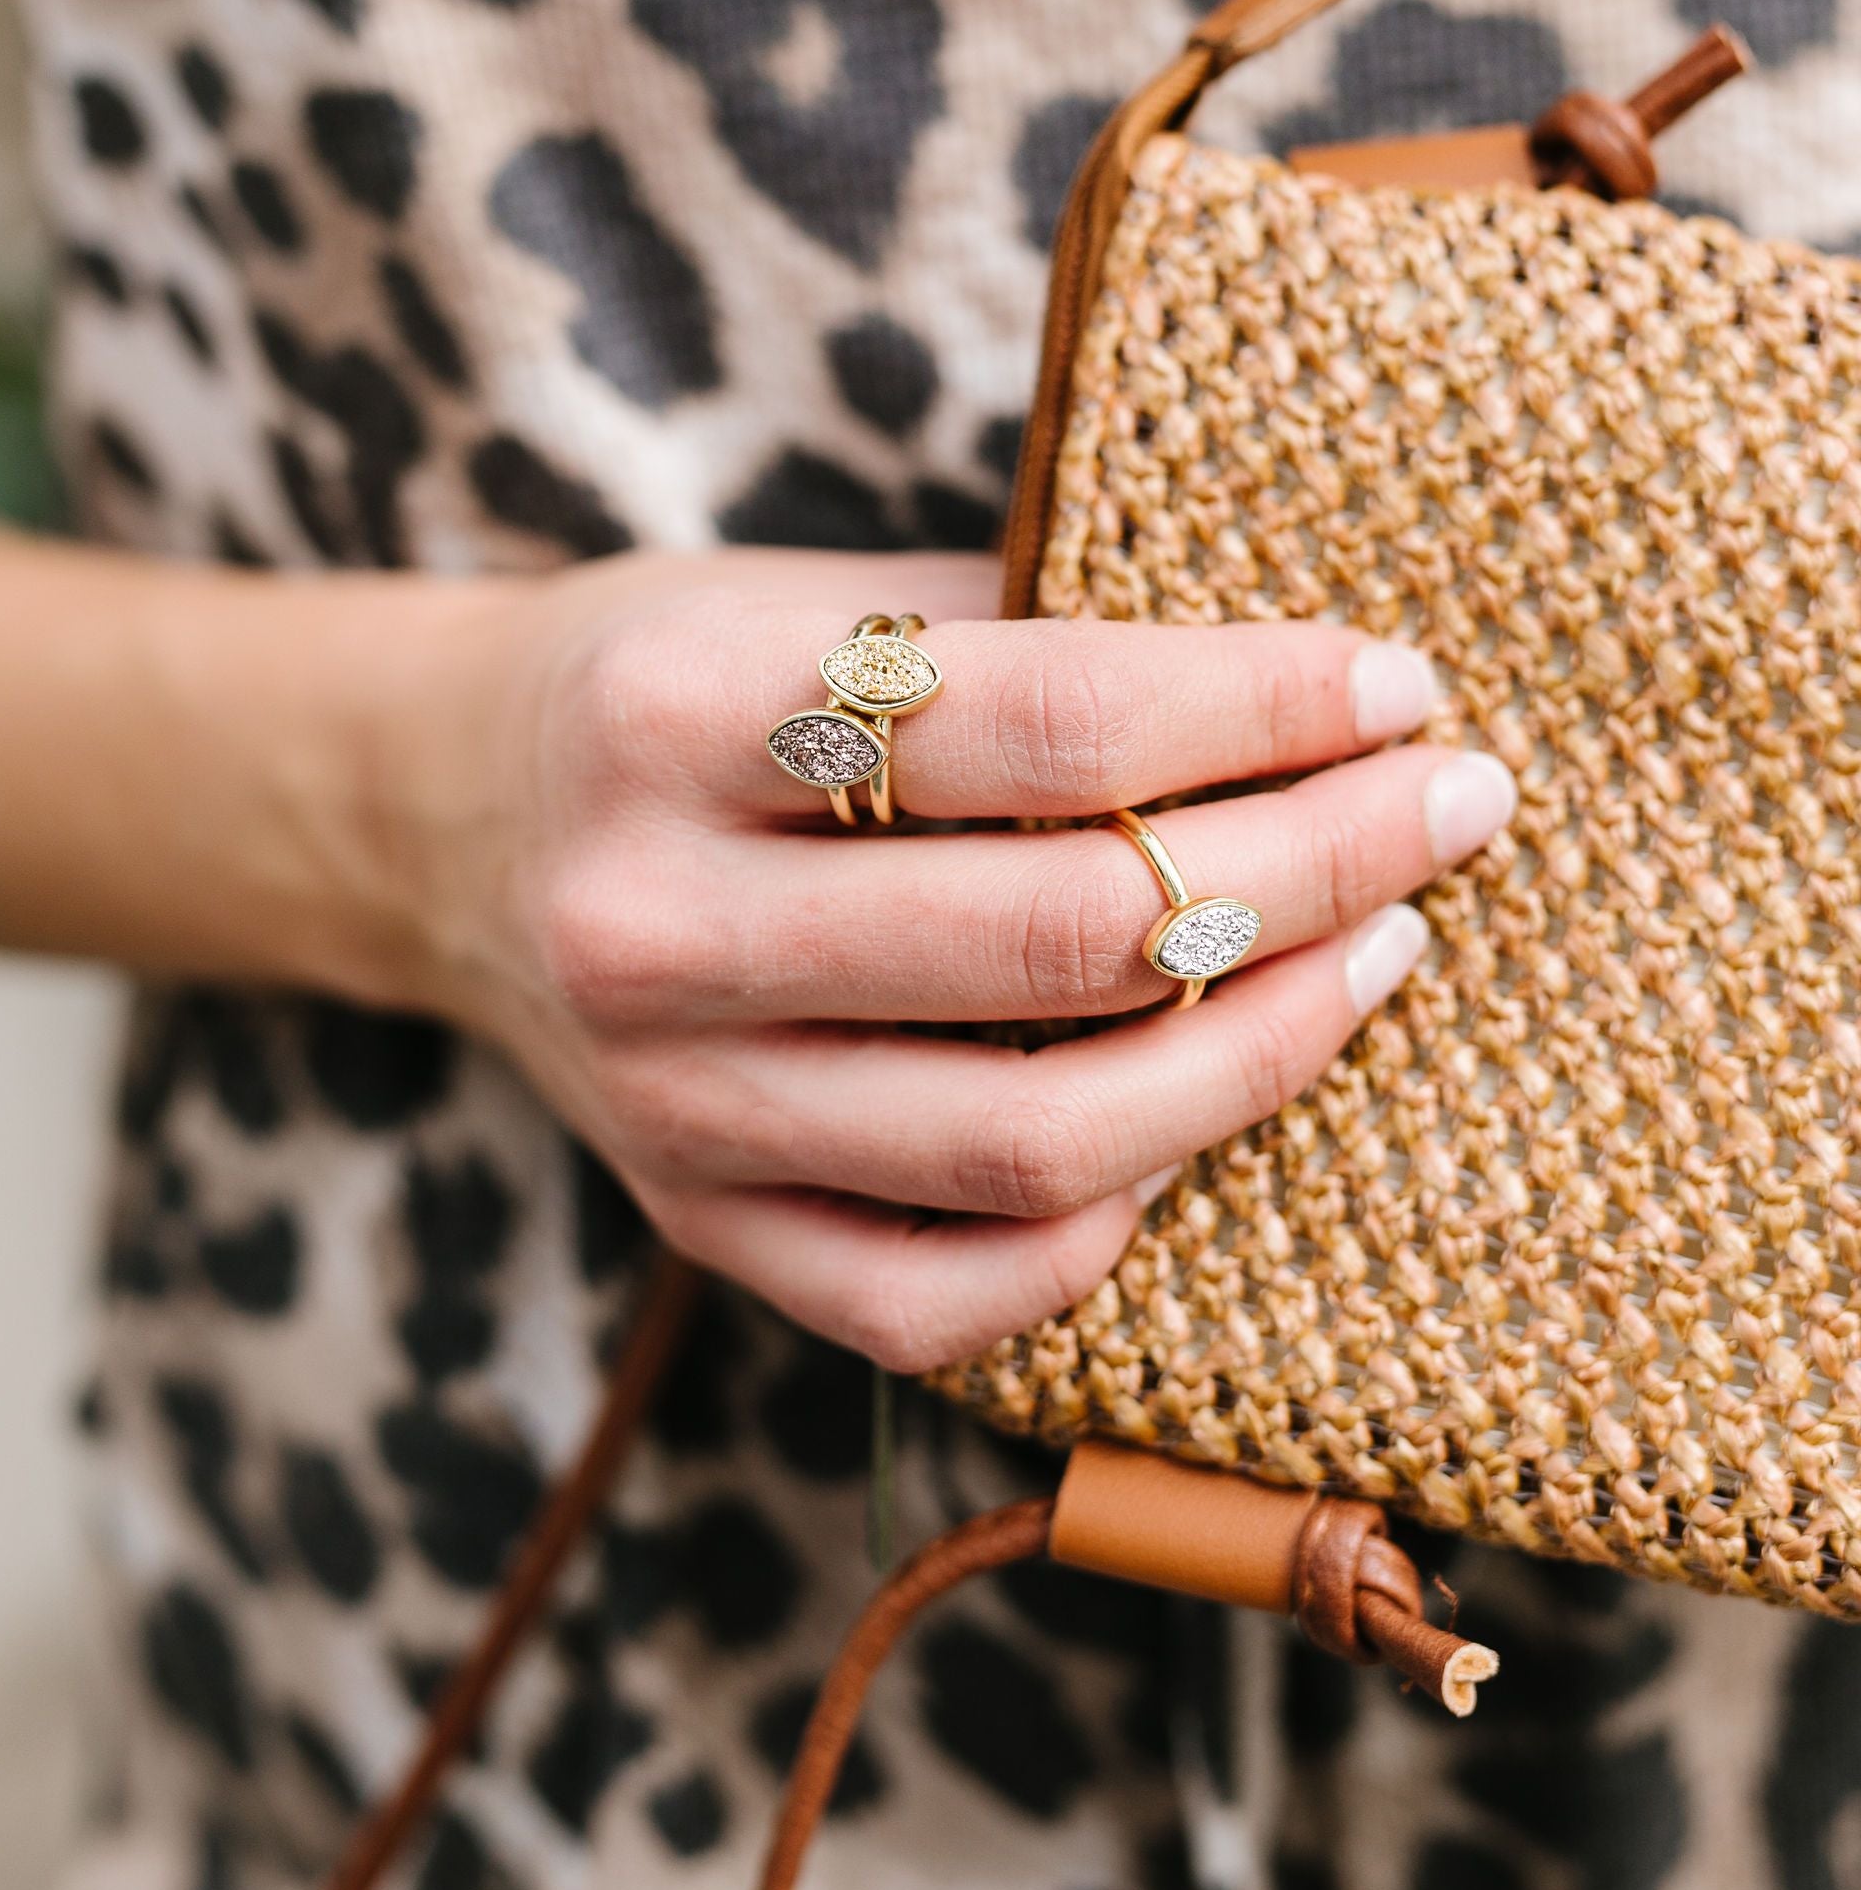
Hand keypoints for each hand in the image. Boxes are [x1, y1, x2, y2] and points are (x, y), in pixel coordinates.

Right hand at [376, 550, 1513, 1369]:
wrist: (445, 824)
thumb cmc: (670, 683)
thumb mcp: (804, 591)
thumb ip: (1024, 635)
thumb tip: (1319, 690)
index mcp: (675, 714)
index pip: (1040, 723)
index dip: (1259, 706)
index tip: (1397, 684)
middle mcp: (654, 923)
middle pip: (1061, 940)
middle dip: (1310, 869)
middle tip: (1444, 810)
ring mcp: (672, 1107)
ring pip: (1035, 1147)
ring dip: (1257, 1055)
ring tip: (1375, 956)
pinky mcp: (702, 1227)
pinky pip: (950, 1299)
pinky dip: (1113, 1226)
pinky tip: (1201, 1116)